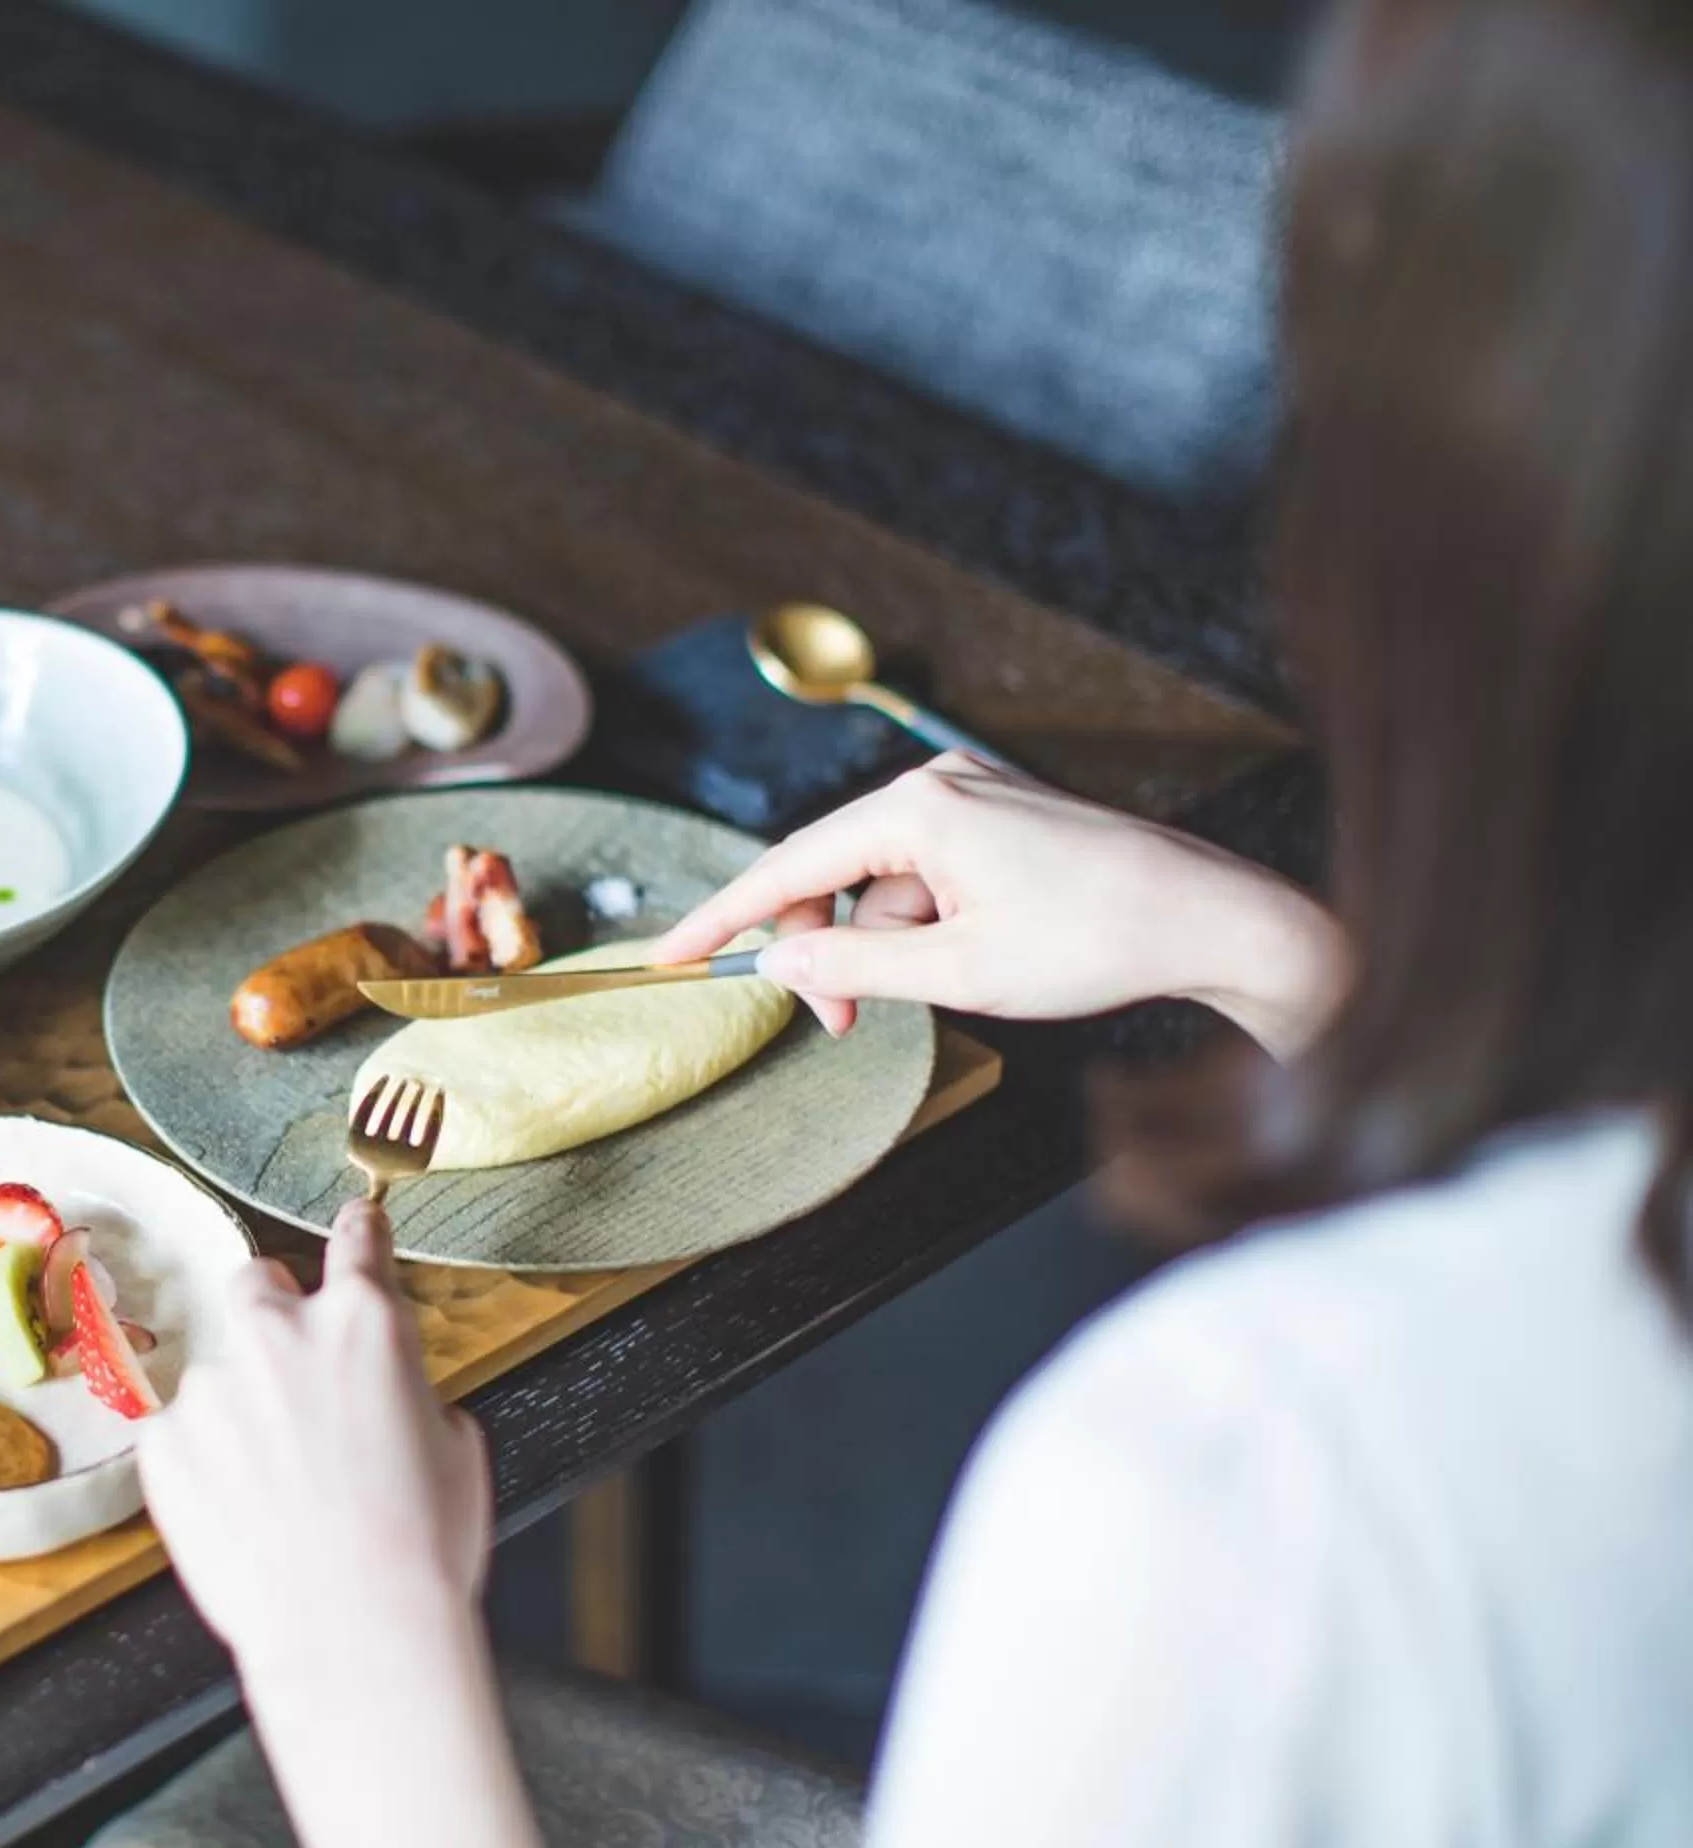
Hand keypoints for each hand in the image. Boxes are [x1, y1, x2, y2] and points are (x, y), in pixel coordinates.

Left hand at [138, 1199, 490, 1683]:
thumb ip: (408, 1391)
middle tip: (295, 1378)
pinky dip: (205, 1465)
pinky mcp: (163, 1441)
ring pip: (221, 1376)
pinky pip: (182, 1436)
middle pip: (259, 1283)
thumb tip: (386, 1395)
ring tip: (277, 1490)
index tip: (353, 1226)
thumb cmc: (420, 1549)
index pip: (357, 1241)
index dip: (358, 1233)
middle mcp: (280, 1334)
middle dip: (275, 1315)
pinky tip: (243, 1515)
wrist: (352, 1630)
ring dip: (242, 1412)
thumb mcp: (454, 1447)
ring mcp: (214, 1385)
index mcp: (366, 1323)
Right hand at [653, 754, 1346, 1052]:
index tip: (670, 955)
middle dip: (826, 949)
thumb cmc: (1098, 940)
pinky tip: (976, 957)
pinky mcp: (1007, 818)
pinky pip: (931, 874)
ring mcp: (978, 796)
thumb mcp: (959, 973)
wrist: (1214, 920)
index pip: (788, 865)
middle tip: (840, 1025)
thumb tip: (781, 967)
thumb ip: (853, 969)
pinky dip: (930, 924)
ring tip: (946, 987)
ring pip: (887, 883)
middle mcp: (941, 786)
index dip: (724, 918)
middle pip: (834, 872)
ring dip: (890, 944)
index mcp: (919, 809)